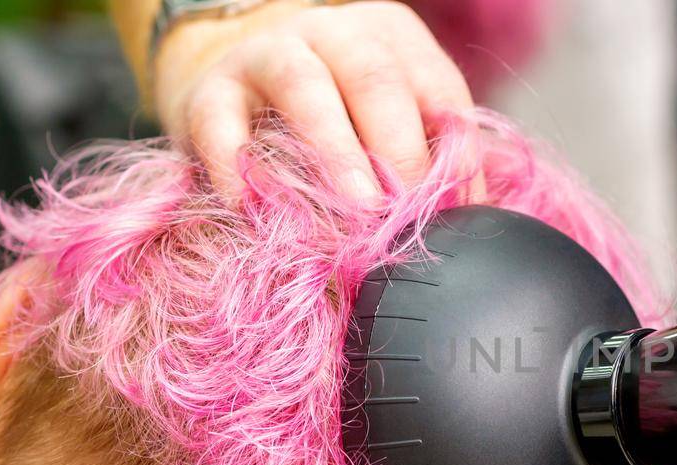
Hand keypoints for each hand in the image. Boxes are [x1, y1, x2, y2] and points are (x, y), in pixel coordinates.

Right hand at [151, 0, 472, 197]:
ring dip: (337, 153)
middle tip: (409, 214)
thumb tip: (469, 220)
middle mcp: (332, 32)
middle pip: (376, 79)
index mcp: (391, 37)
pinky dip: (241, 171)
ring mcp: (266, 54)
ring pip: (305, 87)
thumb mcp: (387, 123)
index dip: (455, 156)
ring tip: (359, 211)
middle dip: (400, 151)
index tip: (457, 216)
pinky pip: (222, 126)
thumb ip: (428, 158)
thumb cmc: (332, 117)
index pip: (439, 89)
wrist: (232, 86)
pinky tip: (260, 212)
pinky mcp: (207, 92)